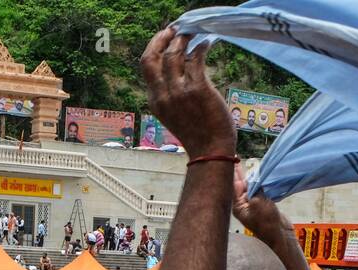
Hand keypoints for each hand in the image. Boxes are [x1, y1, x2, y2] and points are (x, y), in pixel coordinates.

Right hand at [141, 29, 234, 157]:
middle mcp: (162, 95)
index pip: (147, 67)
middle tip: (174, 30)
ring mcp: (179, 92)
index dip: (155, 48)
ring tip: (194, 35)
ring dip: (184, 39)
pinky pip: (196, 58)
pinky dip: (201, 47)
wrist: (210, 150)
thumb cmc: (197, 134)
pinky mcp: (198, 89)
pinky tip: (207, 44)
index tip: (165, 39)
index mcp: (155, 101)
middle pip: (151, 57)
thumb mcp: (174, 114)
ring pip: (174, 53)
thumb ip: (171, 93)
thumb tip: (181, 65)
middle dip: (161, 38)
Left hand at [231, 163, 288, 242]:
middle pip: (239, 185)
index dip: (233, 173)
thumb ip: (254, 189)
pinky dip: (258, 183)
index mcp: (237, 206)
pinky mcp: (261, 205)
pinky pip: (257, 191)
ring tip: (243, 165)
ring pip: (249, 187)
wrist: (280, 235)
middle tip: (235, 159)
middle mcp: (242, 205)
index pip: (233, 185)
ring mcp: (252, 205)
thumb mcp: (259, 203)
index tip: (231, 161)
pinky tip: (258, 176)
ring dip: (249, 176)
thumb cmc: (267, 222)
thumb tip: (254, 179)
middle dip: (238, 173)